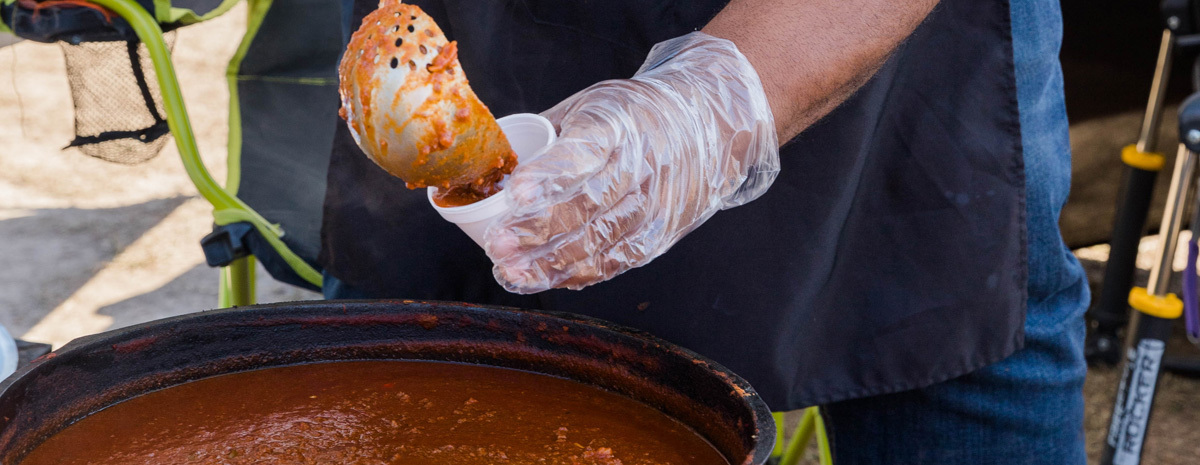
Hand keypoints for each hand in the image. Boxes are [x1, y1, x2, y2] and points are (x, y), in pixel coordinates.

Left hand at [484, 32, 779, 293]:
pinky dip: (581, 274)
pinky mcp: (662, 233)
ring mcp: (655, 203)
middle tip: (497, 247)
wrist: (708, 124)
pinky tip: (548, 280)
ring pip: (601, 241)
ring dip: (553, 264)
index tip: (516, 193)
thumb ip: (549, 136)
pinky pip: (618, 260)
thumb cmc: (633, 115)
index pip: (582, 152)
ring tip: (511, 274)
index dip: (549, 175)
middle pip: (588, 204)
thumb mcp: (593, 105)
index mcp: (617, 124)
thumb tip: (491, 169)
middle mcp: (641, 165)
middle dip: (539, 230)